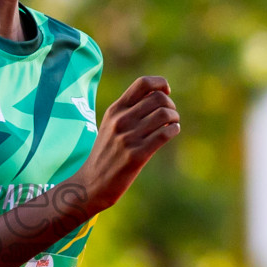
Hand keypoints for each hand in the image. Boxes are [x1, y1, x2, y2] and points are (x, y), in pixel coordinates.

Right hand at [71, 76, 179, 215]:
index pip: (143, 83)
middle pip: (158, 98)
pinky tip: (172, 132)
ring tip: (172, 124)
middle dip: (170, 104)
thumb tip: (159, 96)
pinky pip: (164, 134)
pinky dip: (174, 130)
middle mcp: (120, 121)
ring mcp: (128, 138)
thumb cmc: (106, 153)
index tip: (166, 93)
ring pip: (164, 114)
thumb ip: (129, 110)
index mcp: (115, 110)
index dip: (160, 84)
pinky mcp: (136, 155)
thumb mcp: (111, 125)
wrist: (91, 183)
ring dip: (174, 117)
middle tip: (170, 115)